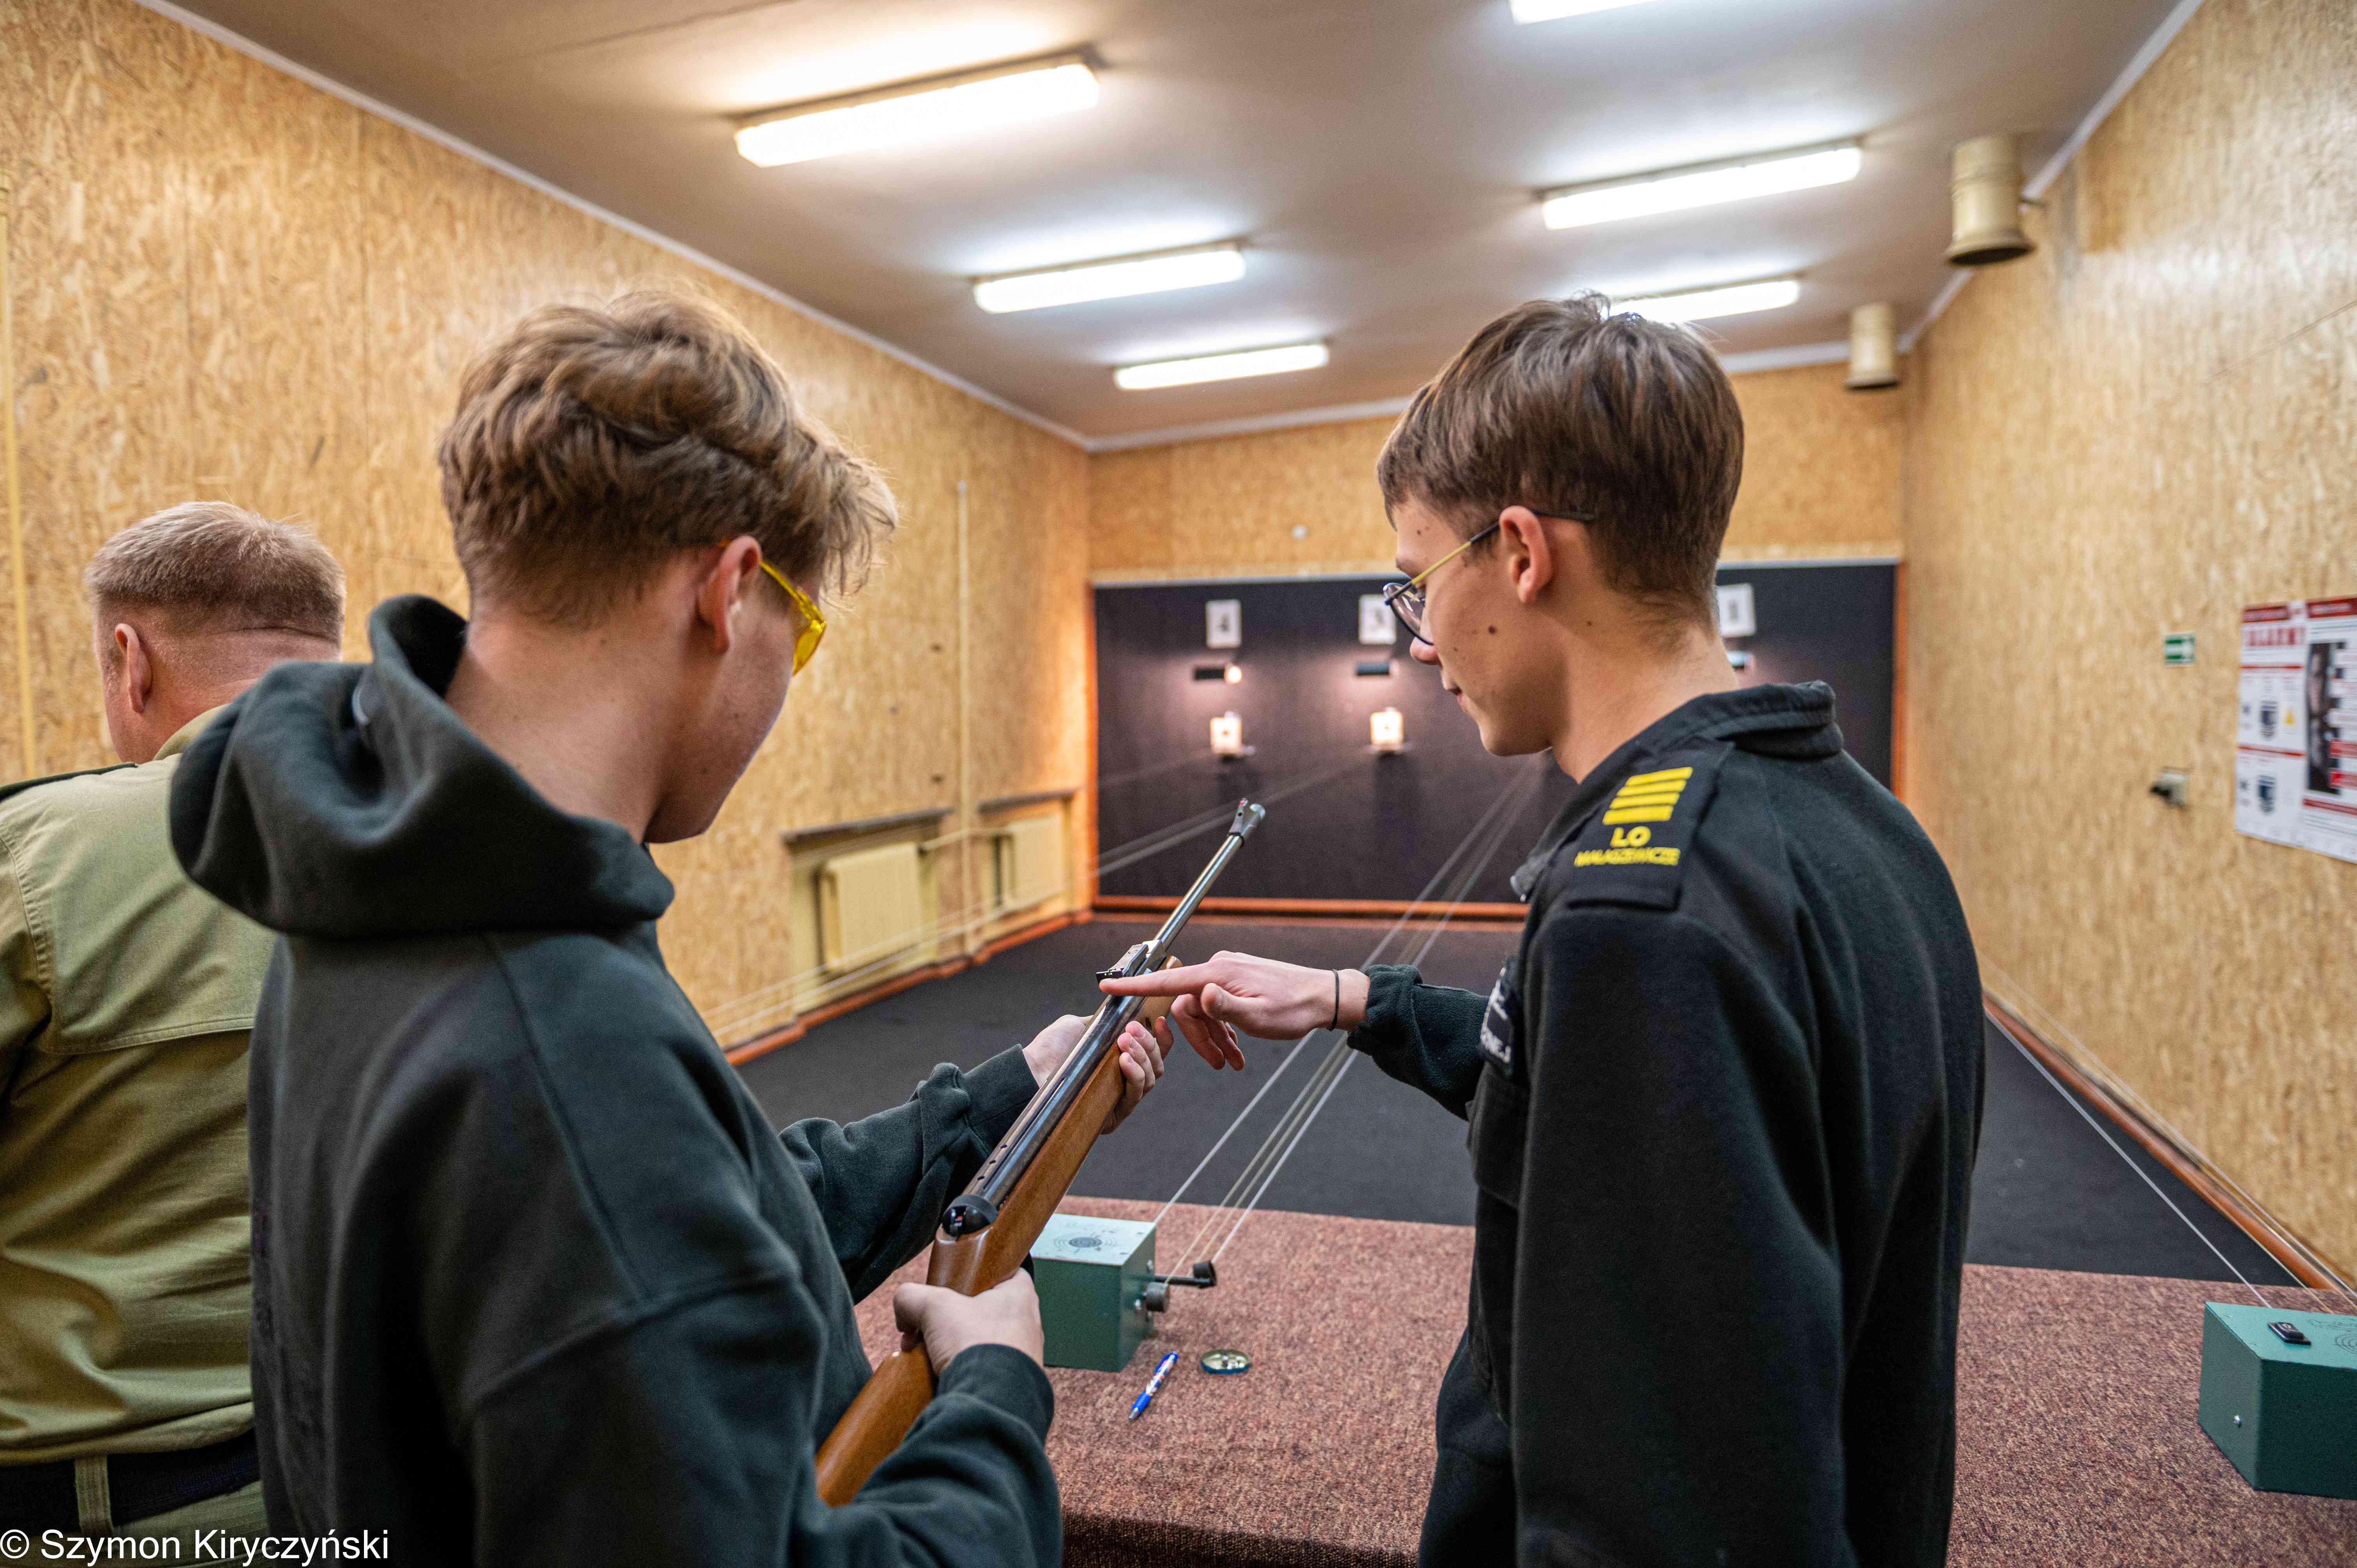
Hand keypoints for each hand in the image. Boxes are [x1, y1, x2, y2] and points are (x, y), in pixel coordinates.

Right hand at [895, 1271, 1043, 1370]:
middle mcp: (1027, 1325)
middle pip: (981, 1309)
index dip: (974, 1275)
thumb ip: (912, 1297)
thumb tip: (903, 1307)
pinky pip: (981, 1369)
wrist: (989, 1402)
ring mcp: (1021, 1356)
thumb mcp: (934, 1307)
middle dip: (947, 1319)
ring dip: (948, 1346)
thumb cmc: (976, 1345)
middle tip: (924, 1326)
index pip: (1002, 1271)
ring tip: (923, 1353)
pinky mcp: (1010, 1383)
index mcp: (1021, 1296)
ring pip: (978, 1341)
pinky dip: (958, 1369)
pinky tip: (936, 1374)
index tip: (952, 1285)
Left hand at [1021, 1012, 1169, 1133]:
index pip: (1152, 1052)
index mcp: (1119, 1061)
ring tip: (1126, 1041)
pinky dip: (1134, 1075)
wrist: (1031, 1072)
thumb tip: (1129, 1014)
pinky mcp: (1113, 1116)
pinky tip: (1124, 1060)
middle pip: (1156, 1065)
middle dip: (1149, 1043)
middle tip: (1133, 1029)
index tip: (1160, 1020)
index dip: (1161, 1038)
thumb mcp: (1082, 1026)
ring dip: (1142, 1056)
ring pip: (1150, 1079)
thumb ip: (1107, 1021)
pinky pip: (1135, 1095)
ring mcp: (1120, 1100)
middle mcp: (1123, 1081)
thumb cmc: (1051, 1049)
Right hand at [1099, 952, 1370, 1067]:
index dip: (1134, 986)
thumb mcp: (1260, 1016)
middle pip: (1186, 1006)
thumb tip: (1200, 994)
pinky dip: (1222, 1029)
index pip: (1167, 981)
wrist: (1324, 997)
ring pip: (1202, 1010)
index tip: (1106, 986)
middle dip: (1198, 1039)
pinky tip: (1237, 1049)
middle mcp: (1218, 968)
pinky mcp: (1236, 980)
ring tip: (1233, 1063)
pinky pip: (1216, 1006)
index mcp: (1218, 974)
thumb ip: (1225, 1007)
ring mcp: (1227, 973)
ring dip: (1213, 1038)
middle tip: (1219, 1065)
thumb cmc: (1294, 1009)